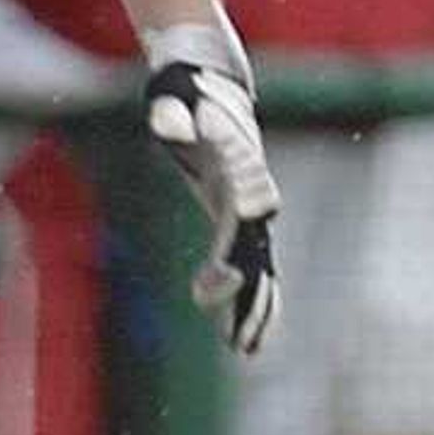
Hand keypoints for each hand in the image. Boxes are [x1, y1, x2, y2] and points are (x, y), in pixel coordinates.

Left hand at [138, 17, 281, 358]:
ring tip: (247, 350)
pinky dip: (249, 299)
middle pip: (258, 251)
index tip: (223, 276)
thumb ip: (174, 113)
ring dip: (256, 308)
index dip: (239, 245)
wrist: (210, 84)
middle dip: (252, 294)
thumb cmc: (186, 89)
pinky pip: (248, 265)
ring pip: (260, 266)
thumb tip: (174, 125)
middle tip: (240, 337)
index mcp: (238, 168)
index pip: (246, 210)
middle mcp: (251, 193)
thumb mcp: (174, 96)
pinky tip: (244, 338)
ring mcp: (248, 207)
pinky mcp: (237, 218)